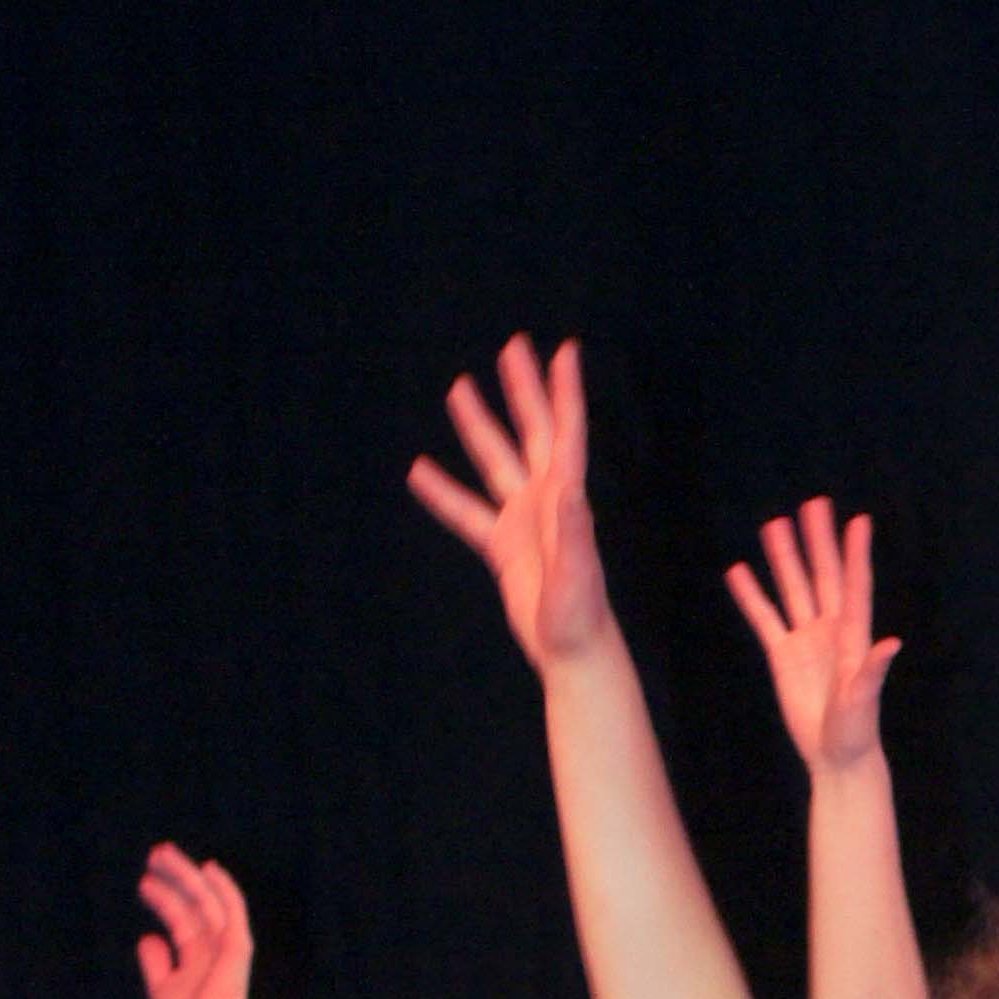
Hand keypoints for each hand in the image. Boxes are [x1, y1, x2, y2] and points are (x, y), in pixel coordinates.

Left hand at [136, 846, 254, 998]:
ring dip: (187, 874)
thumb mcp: (162, 989)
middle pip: (192, 901)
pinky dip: (224, 888)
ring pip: (206, 899)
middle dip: (174, 877)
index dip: (162, 897)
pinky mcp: (238, 944)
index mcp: (196, 954)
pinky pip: (233, 909)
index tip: (144, 883)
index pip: (179, 916)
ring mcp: (226, 943)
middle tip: (154, 855)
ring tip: (163, 854)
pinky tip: (209, 868)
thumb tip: (148, 937)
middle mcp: (212, 944)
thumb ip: (155, 963)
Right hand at [408, 335, 610, 671]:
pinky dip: (443, 493)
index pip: (566, 431)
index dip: (564, 391)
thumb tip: (570, 488)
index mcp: (565, 497)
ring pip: (496, 460)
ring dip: (478, 425)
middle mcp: (546, 500)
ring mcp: (523, 520)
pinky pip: (467, 512)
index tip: (564, 350)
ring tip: (458, 388)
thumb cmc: (580, 617)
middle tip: (513, 346)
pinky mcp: (503, 547)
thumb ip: (572, 531)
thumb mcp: (577, 574)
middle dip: (523, 388)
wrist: (572, 653)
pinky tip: (418, 471)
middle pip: (532, 430)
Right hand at [726, 498, 899, 774]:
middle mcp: (831, 630)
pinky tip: (739, 571)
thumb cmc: (856, 732)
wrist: (836, 757)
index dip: (856, 554)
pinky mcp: (784, 656)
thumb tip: (892, 643)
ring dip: (785, 558)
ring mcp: (806, 640)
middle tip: (815, 503)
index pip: (854, 586)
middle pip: (824, 575)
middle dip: (819, 540)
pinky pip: (765, 618)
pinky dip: (751, 596)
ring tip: (774, 524)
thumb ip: (873, 671)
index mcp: (853, 637)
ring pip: (794, 589)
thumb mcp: (864, 702)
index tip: (859, 521)